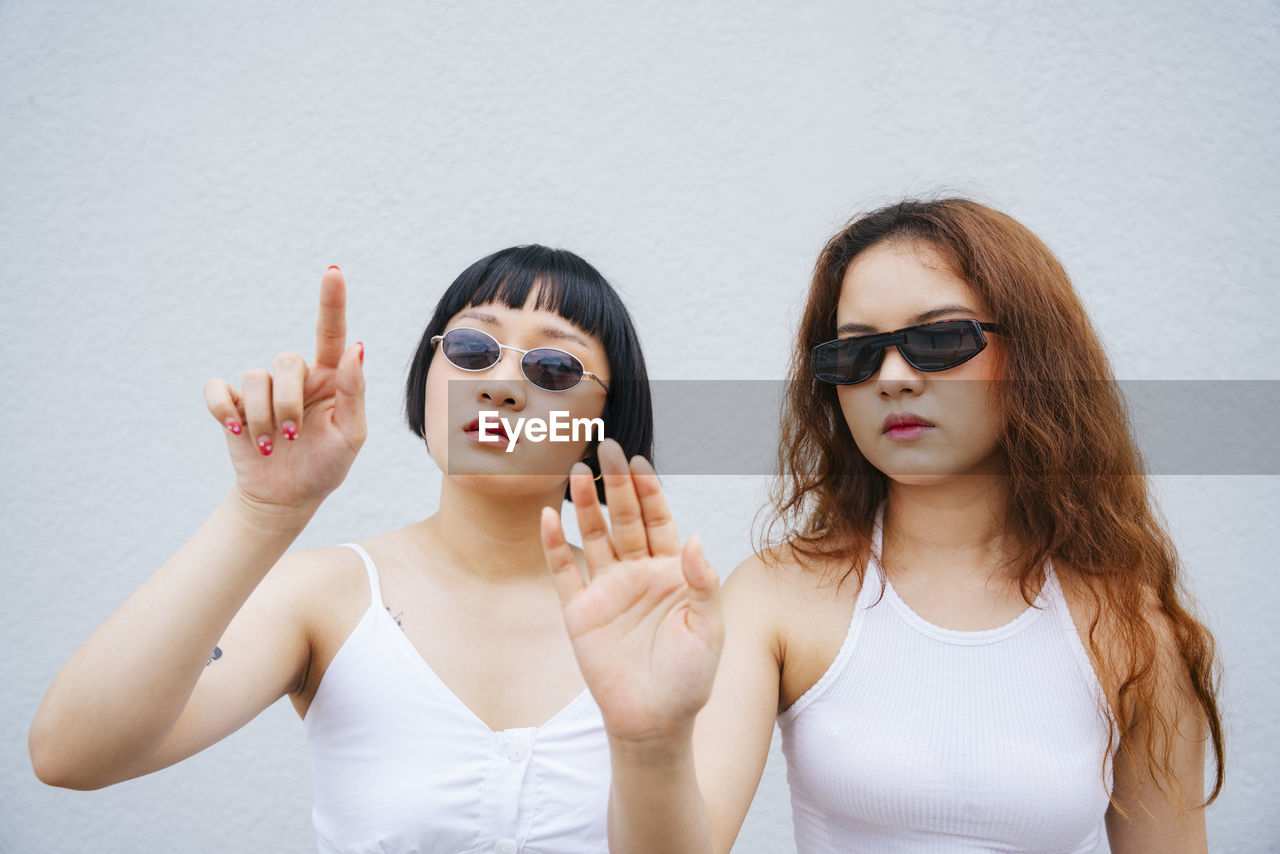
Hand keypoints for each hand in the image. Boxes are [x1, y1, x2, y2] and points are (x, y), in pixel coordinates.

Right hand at [203, 267, 365, 517]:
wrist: (286, 498)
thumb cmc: (326, 466)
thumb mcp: (350, 435)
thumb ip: (353, 391)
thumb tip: (355, 348)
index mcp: (329, 378)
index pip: (331, 332)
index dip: (331, 301)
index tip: (334, 272)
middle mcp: (296, 377)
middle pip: (286, 361)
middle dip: (287, 402)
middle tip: (292, 434)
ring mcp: (262, 390)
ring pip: (255, 377)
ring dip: (262, 416)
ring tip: (272, 443)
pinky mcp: (233, 404)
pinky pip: (218, 388)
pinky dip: (224, 409)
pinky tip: (237, 429)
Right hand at [541, 440, 722, 744]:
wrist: (653, 722)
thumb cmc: (688, 679)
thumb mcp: (708, 629)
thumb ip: (702, 582)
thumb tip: (694, 538)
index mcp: (671, 573)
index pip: (659, 520)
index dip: (650, 491)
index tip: (641, 463)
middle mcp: (637, 574)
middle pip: (624, 519)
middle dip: (617, 484)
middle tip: (607, 448)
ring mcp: (606, 590)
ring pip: (593, 536)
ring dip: (586, 505)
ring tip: (578, 472)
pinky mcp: (579, 612)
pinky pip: (564, 571)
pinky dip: (554, 545)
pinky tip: (548, 517)